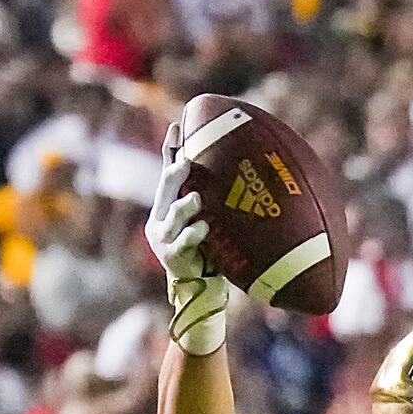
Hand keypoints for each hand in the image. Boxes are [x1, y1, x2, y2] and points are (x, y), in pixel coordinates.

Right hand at [147, 126, 229, 357]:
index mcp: (170, 203)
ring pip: (173, 213)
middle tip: (188, 161)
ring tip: (196, 200)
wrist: (199, 288)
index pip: (169, 170)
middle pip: (166, 186)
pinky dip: (194, 233)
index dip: (172, 149)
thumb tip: (251, 173)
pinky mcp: (171, 255)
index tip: (179, 125)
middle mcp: (162, 215)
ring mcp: (163, 236)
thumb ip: (220, 201)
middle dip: (176, 172)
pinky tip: (203, 228)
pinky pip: (184, 240)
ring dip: (185, 205)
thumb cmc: (211, 250)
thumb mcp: (213, 221)